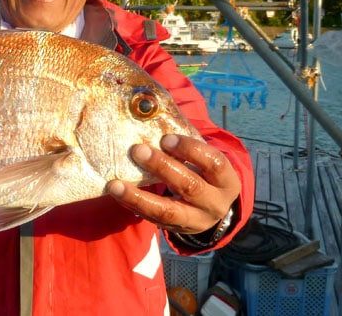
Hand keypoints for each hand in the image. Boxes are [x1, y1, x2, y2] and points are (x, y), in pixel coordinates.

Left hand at [106, 134, 239, 234]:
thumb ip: (187, 145)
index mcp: (226, 181)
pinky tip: (117, 193)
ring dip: (139, 196)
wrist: (212, 211)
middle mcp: (215, 203)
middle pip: (190, 186)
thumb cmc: (203, 174)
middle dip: (162, 167)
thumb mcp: (207, 163)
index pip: (215, 163)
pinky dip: (133, 205)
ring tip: (115, 185)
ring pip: (167, 211)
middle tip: (137, 150)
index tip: (167, 138)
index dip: (191, 149)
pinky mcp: (175, 229)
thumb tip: (151, 112)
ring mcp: (195, 220)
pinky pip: (152, 220)